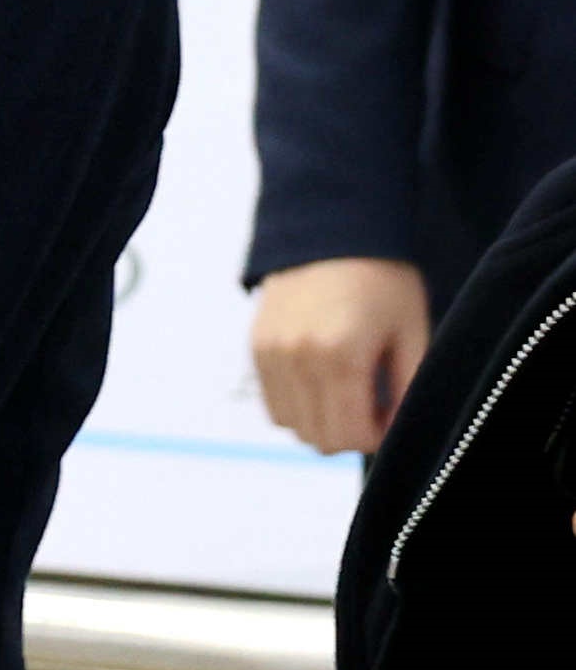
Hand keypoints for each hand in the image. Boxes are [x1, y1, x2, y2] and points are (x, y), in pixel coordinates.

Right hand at [252, 257, 431, 454]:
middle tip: (373, 404)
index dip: (377, 437)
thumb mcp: (412, 331)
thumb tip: (395, 430)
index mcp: (340, 354)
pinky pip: (273, 404)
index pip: (349, 436)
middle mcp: (296, 357)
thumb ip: (408, 388)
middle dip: (350, 432)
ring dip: (322, 421)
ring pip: (291, 425)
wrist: (331, 230)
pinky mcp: (256, 347)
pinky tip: (322, 381)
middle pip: (318, 438)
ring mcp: (269, 353)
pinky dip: (299, 405)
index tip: (392, 413)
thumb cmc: (382, 280)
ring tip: (347, 392)